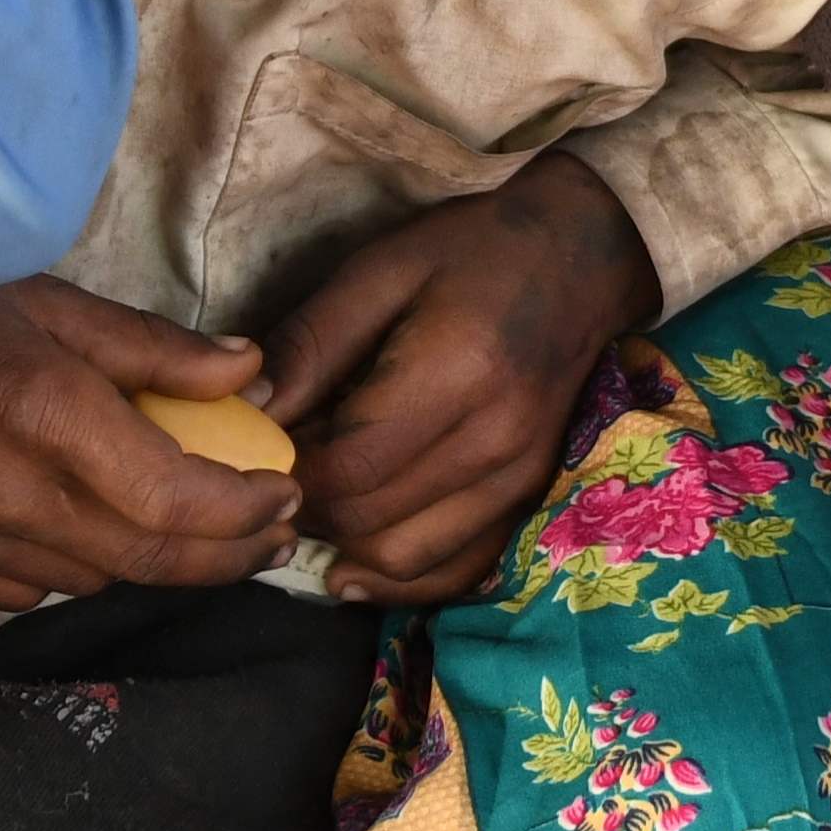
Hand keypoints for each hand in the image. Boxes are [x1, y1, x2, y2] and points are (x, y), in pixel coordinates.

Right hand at [0, 278, 295, 615]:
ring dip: (156, 562)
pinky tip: (94, 533)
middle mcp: (13, 494)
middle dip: (229, 554)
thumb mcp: (51, 304)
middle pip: (152, 559)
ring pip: (97, 581)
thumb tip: (251, 373)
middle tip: (271, 534)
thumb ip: (155, 350)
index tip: (287, 495)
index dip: (248, 511)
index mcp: (51, 416)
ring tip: (194, 529)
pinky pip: (35, 591)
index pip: (180, 500)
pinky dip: (79, 568)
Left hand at [259, 148, 656, 599]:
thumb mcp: (379, 271)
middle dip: (306, 505)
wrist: (582, 257)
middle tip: (276, 469)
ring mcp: (520, 479)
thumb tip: (248, 410)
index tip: (261, 442)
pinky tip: (353, 562)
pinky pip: (455, 572)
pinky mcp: (528, 500)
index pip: (348, 464)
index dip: (288, 467)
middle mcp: (496, 440)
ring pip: (404, 557)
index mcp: (457, 371)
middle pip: (369, 519)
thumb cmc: (472, 251)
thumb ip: (312, 343)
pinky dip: (397, 579)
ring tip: (314, 499)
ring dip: (342, 544)